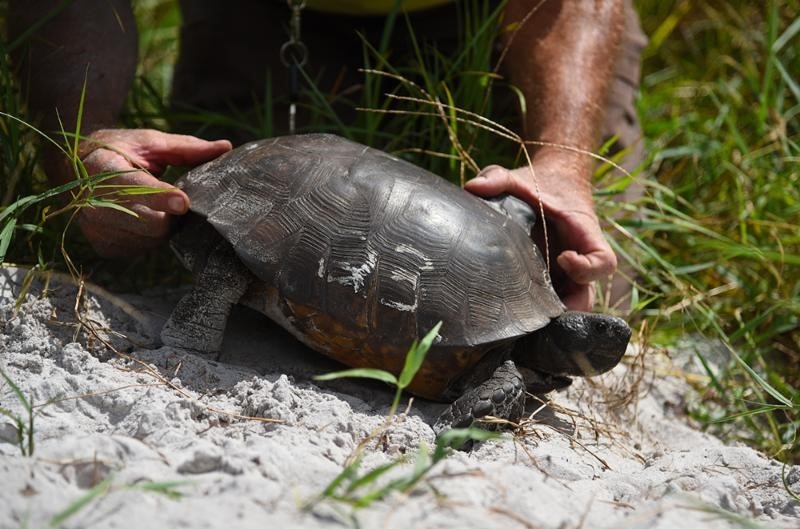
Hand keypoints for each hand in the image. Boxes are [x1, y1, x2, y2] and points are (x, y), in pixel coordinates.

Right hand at [75, 129, 231, 256]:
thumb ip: (187, 148)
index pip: (132, 186)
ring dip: (165, 225)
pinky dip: (153, 235)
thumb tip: (226, 147)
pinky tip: (146, 218)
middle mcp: (91, 203)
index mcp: (100, 167)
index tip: (183, 201)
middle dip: (172, 213)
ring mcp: (96, 229)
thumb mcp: (150, 142)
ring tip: (157, 206)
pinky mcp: (105, 247)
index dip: (159, 196)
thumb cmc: (122, 152)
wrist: (80, 171)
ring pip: (152, 238)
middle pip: (149, 221)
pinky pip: (144, 248)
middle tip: (178, 199)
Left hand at [464, 151, 616, 309]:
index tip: (562, 257)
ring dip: (548, 315)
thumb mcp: (517, 176)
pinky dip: (536, 311)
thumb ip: (497, 178)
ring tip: (520, 321)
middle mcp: (579, 258)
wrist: (548, 183)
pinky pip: (551, 302)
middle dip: (566, 308)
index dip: (587, 268)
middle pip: (587, 296)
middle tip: (536, 312)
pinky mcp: (551, 278)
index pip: (603, 261)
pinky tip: (511, 313)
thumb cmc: (538, 182)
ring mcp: (566, 273)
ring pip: (569, 306)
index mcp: (583, 234)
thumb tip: (472, 186)